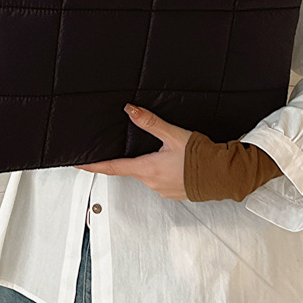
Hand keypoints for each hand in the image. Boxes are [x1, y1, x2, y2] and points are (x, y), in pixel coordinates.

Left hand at [74, 104, 191, 199]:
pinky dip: (164, 171)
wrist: (223, 174)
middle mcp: (152, 182)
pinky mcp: (174, 192)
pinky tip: (175, 163)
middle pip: (132, 169)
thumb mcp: (173, 135)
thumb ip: (150, 122)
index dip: (93, 165)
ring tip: (166, 153)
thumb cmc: (201, 157)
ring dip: (151, 164)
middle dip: (131, 160)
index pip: (113, 167)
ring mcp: (163, 189)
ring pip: (148, 174)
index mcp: (147, 168)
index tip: (78, 164)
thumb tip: (130, 110)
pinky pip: (162, 180)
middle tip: (139, 148)